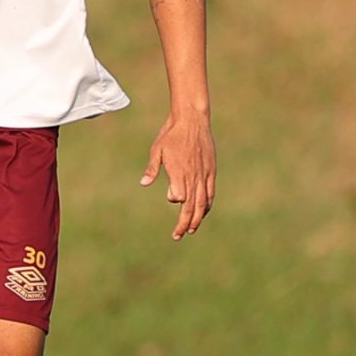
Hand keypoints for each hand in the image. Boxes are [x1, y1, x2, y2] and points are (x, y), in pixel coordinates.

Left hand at [141, 114, 215, 239]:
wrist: (192, 120)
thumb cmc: (171, 134)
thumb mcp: (157, 149)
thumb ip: (152, 168)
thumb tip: (144, 183)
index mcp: (180, 171)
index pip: (180, 196)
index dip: (176, 199)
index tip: (171, 197)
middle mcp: (194, 175)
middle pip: (192, 205)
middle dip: (185, 223)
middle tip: (178, 236)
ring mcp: (204, 174)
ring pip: (203, 203)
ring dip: (197, 218)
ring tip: (191, 230)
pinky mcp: (211, 171)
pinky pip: (210, 193)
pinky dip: (207, 205)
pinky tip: (202, 213)